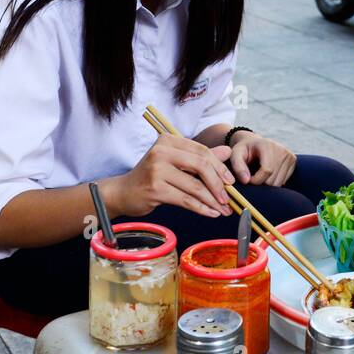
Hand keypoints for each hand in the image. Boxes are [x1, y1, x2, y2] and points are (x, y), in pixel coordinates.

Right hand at [107, 133, 235, 217]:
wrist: (123, 193)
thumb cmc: (151, 177)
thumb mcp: (175, 162)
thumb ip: (200, 157)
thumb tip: (227, 152)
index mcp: (168, 140)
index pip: (202, 151)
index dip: (219, 166)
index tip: (230, 181)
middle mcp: (162, 151)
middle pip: (201, 165)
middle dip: (218, 184)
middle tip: (228, 197)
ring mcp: (157, 170)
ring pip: (195, 186)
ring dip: (212, 200)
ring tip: (222, 209)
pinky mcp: (155, 189)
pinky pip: (186, 200)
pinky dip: (201, 208)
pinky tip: (210, 213)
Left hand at [227, 132, 296, 186]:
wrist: (255, 143)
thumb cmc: (243, 150)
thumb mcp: (235, 155)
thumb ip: (238, 167)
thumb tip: (246, 181)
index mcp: (267, 145)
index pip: (267, 170)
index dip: (256, 180)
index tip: (247, 180)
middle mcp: (282, 149)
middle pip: (273, 179)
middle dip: (260, 184)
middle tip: (252, 177)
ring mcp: (289, 155)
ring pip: (279, 183)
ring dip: (266, 184)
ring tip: (259, 175)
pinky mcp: (293, 161)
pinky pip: (283, 182)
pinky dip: (273, 182)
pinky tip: (267, 174)